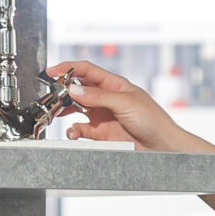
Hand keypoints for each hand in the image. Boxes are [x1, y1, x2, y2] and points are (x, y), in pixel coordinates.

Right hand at [50, 60, 193, 152]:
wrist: (162, 147)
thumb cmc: (153, 120)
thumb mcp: (125, 102)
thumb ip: (98, 96)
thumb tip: (74, 88)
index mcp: (114, 84)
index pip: (86, 70)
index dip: (68, 68)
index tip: (52, 71)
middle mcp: (106, 98)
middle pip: (78, 89)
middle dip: (63, 91)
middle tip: (53, 95)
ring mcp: (102, 115)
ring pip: (76, 109)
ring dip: (65, 110)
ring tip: (58, 113)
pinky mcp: (101, 133)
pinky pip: (80, 129)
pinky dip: (73, 131)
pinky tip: (74, 132)